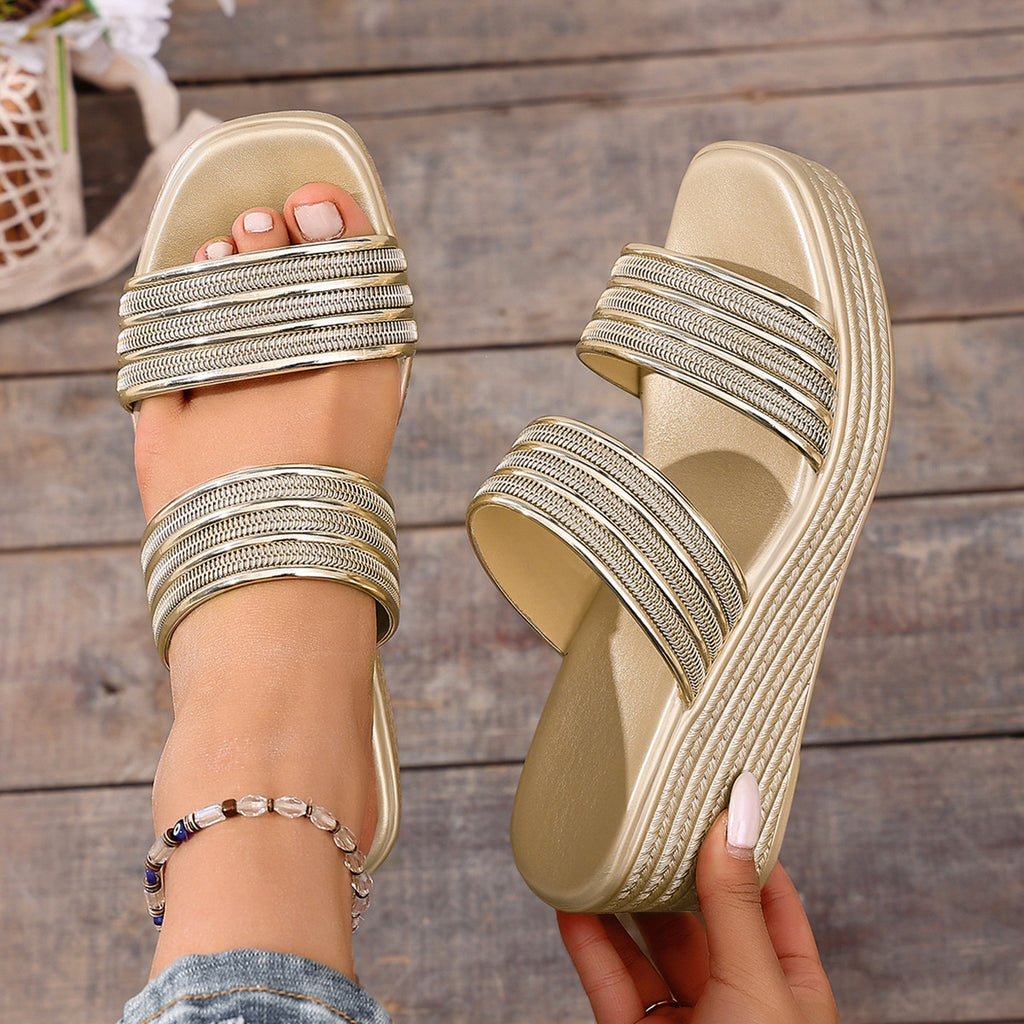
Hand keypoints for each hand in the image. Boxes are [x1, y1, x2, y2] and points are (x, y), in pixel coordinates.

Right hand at [558, 774, 837, 1023]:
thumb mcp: (757, 983)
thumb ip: (736, 902)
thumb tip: (737, 816)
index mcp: (790, 984)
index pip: (769, 896)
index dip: (743, 846)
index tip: (714, 797)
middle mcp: (737, 997)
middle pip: (701, 915)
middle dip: (674, 866)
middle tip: (647, 815)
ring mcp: (686, 1022)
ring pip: (649, 946)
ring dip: (624, 900)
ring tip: (603, 849)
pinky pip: (610, 982)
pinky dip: (589, 942)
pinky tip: (573, 903)